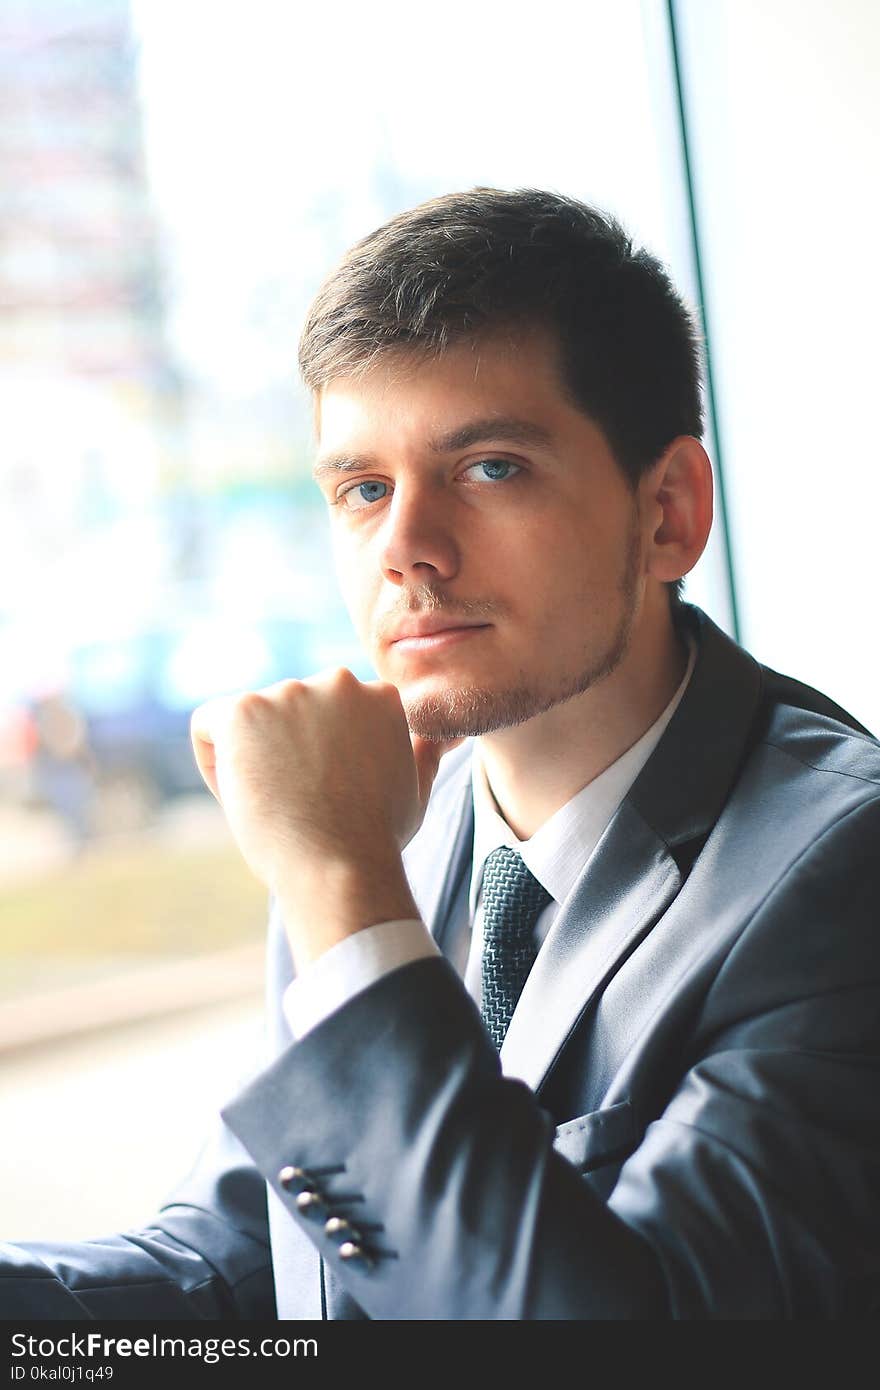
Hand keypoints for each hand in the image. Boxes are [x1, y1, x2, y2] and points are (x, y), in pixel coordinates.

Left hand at [190, 669, 457, 963]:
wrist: (341, 866)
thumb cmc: (377, 838)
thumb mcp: (414, 786)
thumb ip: (424, 750)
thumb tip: (451, 735)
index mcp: (379, 694)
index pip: (328, 716)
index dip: (324, 760)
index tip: (330, 796)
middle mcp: (336, 681)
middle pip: (288, 715)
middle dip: (286, 755)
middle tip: (303, 804)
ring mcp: (288, 693)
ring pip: (248, 724)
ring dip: (253, 761)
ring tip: (279, 805)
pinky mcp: (243, 710)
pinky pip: (208, 728)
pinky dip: (215, 764)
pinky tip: (244, 794)